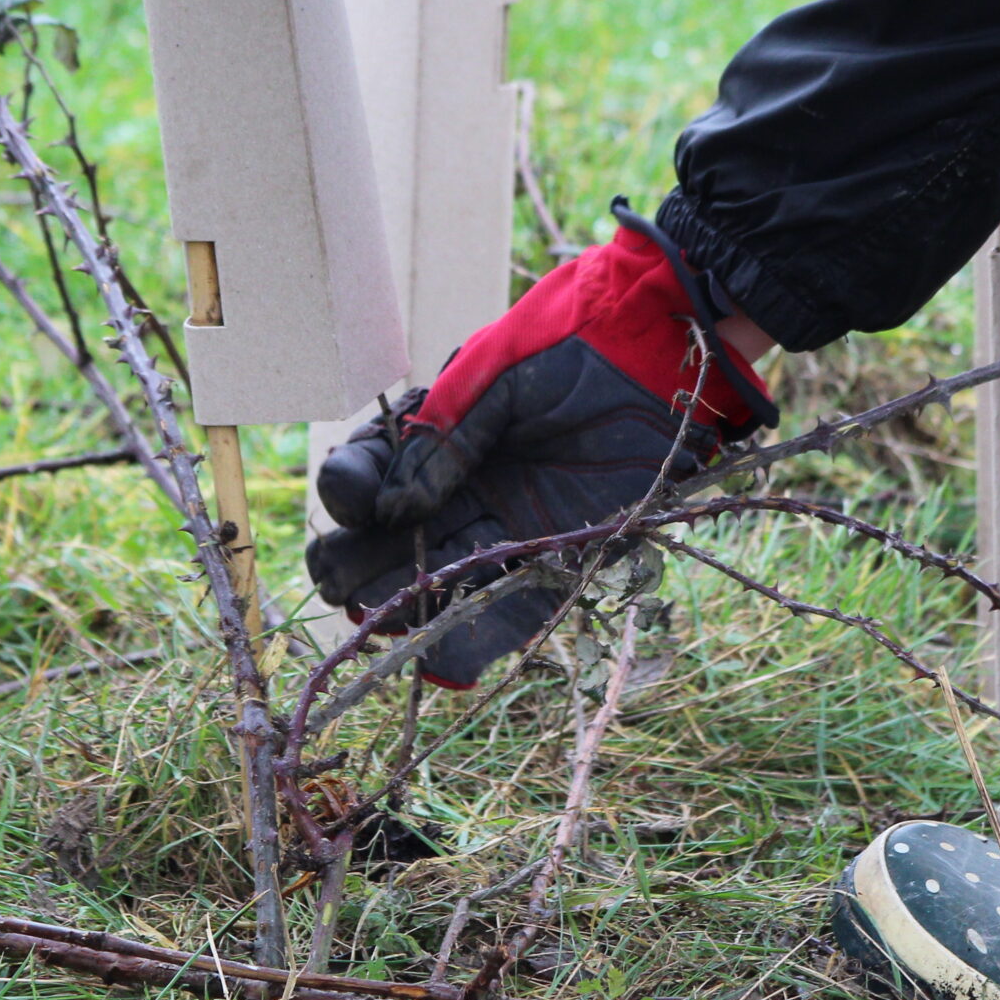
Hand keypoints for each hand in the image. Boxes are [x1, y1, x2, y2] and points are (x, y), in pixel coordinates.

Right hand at [306, 203, 774, 686]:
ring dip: (406, 601)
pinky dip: (478, 635)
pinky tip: (440, 657)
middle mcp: (469, 488)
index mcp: (442, 440)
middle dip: (361, 560)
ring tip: (376, 616)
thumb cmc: (571, 342)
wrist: (658, 345)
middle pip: (397, 540)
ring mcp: (512, 525)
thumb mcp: (494, 372)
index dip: (353, 493)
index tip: (352, 500)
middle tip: (341, 576)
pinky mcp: (563, 555)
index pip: (375, 476)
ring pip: (444, 577)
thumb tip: (391, 506)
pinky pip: (513, 606)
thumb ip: (444, 431)